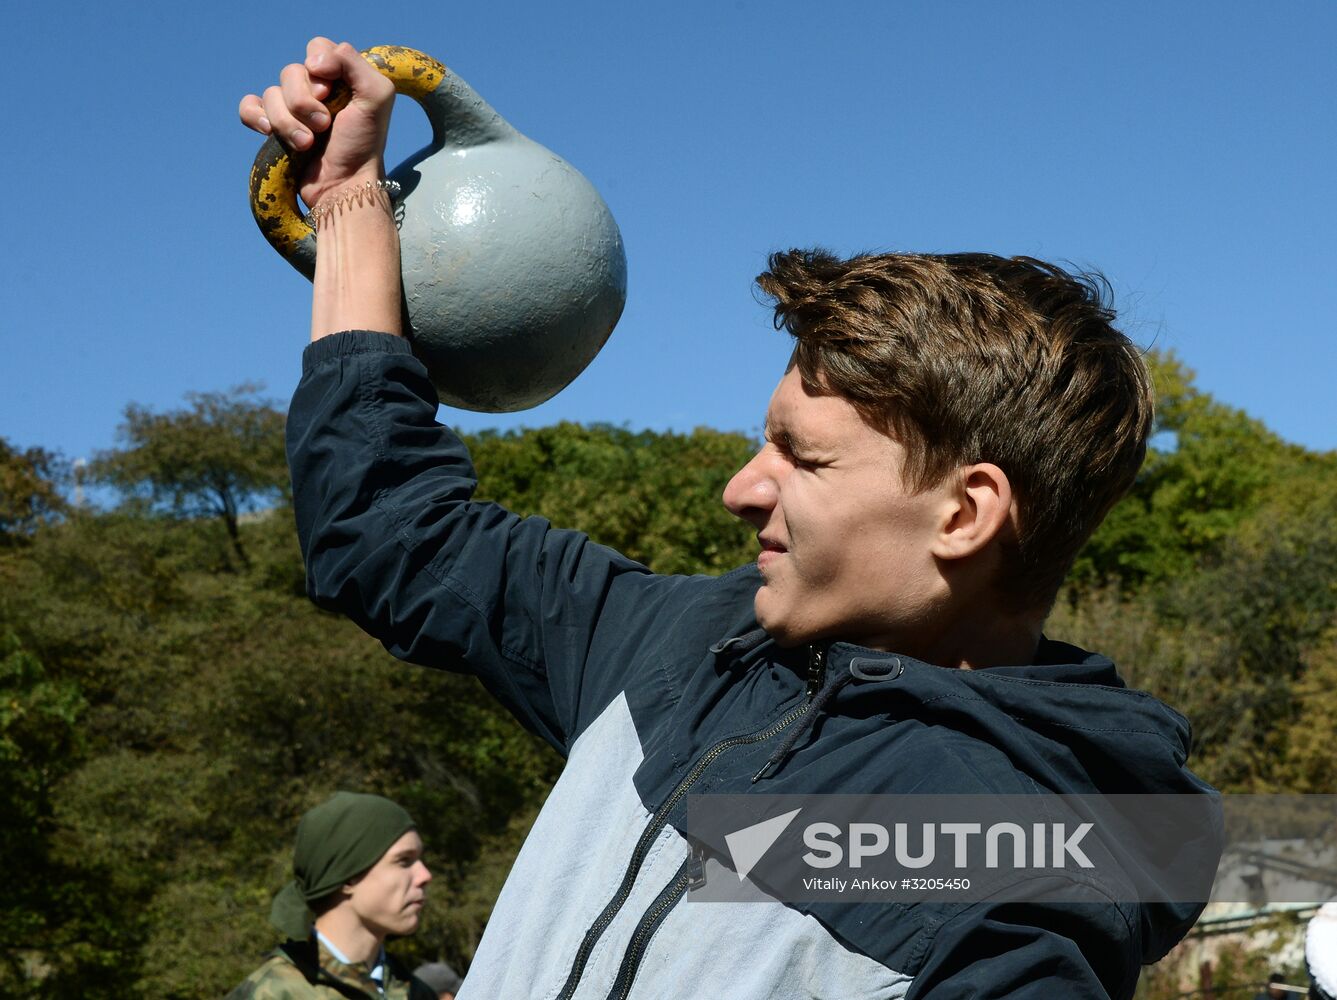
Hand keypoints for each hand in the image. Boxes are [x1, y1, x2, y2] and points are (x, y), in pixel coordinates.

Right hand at [239, 37, 395, 209]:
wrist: (343, 185)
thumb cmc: (363, 143)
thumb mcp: (376, 96)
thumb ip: (354, 62)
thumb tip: (312, 61)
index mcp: (339, 77)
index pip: (317, 47)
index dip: (320, 69)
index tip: (331, 94)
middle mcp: (314, 89)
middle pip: (290, 72)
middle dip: (304, 102)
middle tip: (325, 125)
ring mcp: (292, 109)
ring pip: (271, 94)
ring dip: (289, 122)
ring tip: (307, 144)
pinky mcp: (274, 127)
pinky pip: (250, 106)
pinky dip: (256, 117)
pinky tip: (269, 133)